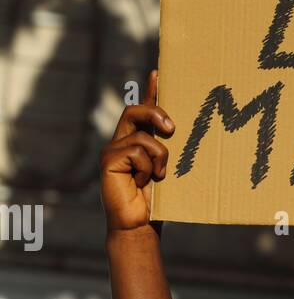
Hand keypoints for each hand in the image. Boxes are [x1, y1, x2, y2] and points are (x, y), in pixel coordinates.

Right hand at [100, 70, 173, 231]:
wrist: (139, 226)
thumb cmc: (156, 201)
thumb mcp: (167, 169)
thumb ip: (169, 149)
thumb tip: (181, 130)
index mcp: (136, 141)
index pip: (142, 109)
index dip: (150, 90)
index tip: (159, 71)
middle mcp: (121, 141)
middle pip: (135, 110)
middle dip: (156, 112)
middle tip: (172, 129)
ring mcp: (112, 149)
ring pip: (142, 135)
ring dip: (159, 155)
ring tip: (159, 176)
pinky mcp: (108, 160)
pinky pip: (136, 150)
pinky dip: (147, 167)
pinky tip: (142, 183)